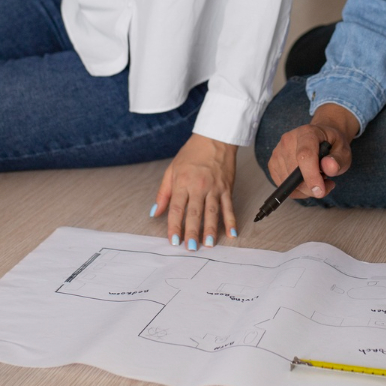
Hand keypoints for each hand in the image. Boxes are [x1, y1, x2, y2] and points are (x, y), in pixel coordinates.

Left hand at [154, 134, 237, 248]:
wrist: (215, 138)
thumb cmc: (192, 153)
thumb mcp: (172, 170)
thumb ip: (163, 193)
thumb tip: (154, 212)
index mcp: (183, 183)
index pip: (177, 208)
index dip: (175, 226)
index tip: (173, 240)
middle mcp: (199, 187)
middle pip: (195, 213)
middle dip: (192, 232)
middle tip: (191, 247)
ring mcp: (215, 188)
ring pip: (212, 212)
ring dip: (211, 229)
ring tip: (209, 244)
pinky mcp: (227, 188)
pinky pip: (229, 207)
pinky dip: (230, 220)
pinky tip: (231, 233)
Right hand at [266, 104, 356, 199]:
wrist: (321, 138)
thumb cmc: (332, 145)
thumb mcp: (344, 151)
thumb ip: (339, 159)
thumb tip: (329, 167)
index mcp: (307, 133)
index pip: (305, 156)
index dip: (311, 176)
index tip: (320, 191)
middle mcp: (288, 140)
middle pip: (295, 173)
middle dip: (312, 186)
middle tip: (327, 182)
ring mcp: (277, 152)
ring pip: (287, 183)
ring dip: (305, 189)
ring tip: (318, 179)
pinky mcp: (272, 163)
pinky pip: (282, 185)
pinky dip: (296, 190)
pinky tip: (306, 181)